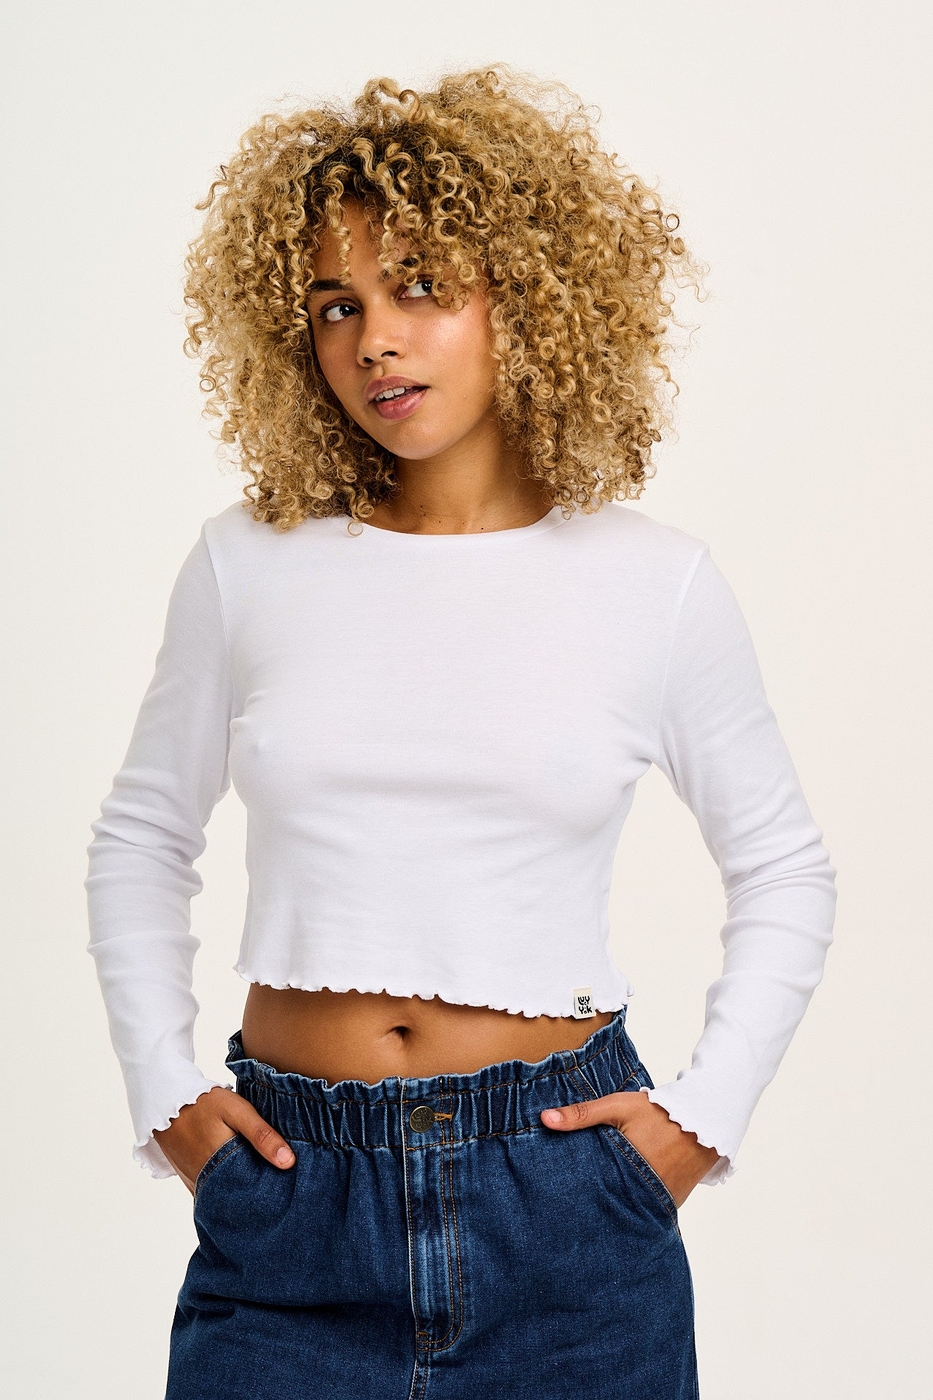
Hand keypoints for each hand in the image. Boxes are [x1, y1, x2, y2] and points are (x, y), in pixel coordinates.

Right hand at [152, 1085, 295, 1195]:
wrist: (166, 1102)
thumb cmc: (204, 1104)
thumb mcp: (237, 1111)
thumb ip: (261, 1135)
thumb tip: (288, 1162)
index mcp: (223, 1166)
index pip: (254, 1192)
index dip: (272, 1192)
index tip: (289, 1189)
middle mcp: (208, 1183)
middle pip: (241, 1200)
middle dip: (259, 1197)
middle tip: (280, 1193)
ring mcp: (197, 1185)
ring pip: (226, 1200)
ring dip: (242, 1195)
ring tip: (264, 1190)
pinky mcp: (190, 1183)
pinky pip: (212, 1197)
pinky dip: (226, 1194)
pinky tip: (240, 1184)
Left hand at [540, 1091, 721, 1208]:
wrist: (706, 1116)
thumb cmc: (659, 1111)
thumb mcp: (618, 1107)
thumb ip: (582, 1114)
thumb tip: (544, 1119)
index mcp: (629, 1171)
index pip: (595, 1194)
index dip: (578, 1199)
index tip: (559, 1202)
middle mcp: (647, 1193)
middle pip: (612, 1206)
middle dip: (595, 1208)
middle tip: (571, 1210)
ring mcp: (662, 1201)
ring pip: (631, 1210)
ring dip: (617, 1206)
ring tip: (594, 1207)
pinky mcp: (673, 1202)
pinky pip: (649, 1209)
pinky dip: (637, 1204)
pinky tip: (622, 1200)